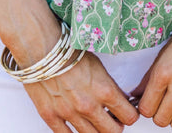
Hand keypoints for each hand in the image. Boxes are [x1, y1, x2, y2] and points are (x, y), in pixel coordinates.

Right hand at [24, 51, 139, 131]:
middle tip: (112, 118)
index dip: (129, 114)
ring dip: (97, 130)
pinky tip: (77, 124)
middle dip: (116, 126)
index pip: (129, 116)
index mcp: (104, 90)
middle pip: (113, 132)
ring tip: (94, 120)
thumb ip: (108, 86)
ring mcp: (70, 114)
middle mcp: (89, 106)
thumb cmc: (69, 50)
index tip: (126, 111)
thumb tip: (117, 100)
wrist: (42, 47)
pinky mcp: (51, 117)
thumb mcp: (98, 65)